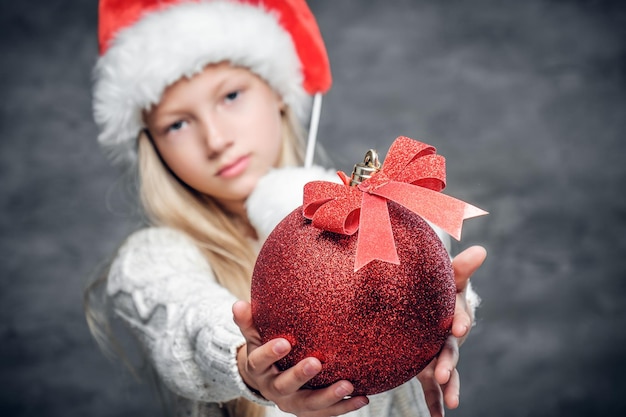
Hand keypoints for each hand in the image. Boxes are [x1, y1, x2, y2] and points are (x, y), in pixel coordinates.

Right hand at [233, 301, 368, 416]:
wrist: (267, 378)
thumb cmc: (264, 348)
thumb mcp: (254, 336)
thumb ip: (247, 321)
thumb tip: (238, 304)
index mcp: (258, 369)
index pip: (259, 361)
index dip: (270, 353)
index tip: (284, 342)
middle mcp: (273, 389)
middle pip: (285, 386)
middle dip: (300, 375)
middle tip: (316, 362)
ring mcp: (292, 402)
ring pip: (309, 404)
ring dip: (329, 397)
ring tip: (347, 385)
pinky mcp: (309, 410)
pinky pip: (327, 412)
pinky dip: (345, 406)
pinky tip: (362, 397)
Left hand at [417, 245, 486, 416]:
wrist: (429, 305)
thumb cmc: (440, 289)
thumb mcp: (449, 277)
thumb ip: (461, 266)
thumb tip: (481, 249)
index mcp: (453, 316)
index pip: (458, 318)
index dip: (459, 321)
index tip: (457, 327)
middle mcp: (448, 340)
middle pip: (451, 352)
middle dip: (450, 363)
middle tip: (444, 374)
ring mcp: (439, 357)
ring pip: (446, 374)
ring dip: (450, 387)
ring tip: (454, 403)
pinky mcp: (428, 369)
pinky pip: (431, 390)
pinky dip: (436, 405)